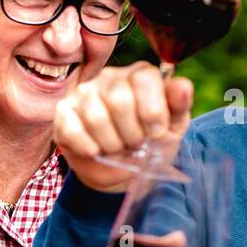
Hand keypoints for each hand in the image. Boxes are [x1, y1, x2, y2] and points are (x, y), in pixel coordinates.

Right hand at [53, 62, 194, 193]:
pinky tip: (97, 151)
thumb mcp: (173, 127)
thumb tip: (182, 87)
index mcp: (139, 75)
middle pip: (119, 100)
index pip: (145, 79)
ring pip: (96, 117)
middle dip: (132, 133)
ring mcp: (83, 93)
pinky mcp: (64, 113)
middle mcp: (110, 77)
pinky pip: (73, 130)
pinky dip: (89, 148)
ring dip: (112, 144)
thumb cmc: (150, 143)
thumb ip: (179, 106)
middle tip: (136, 144)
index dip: (153, 112)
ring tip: (118, 148)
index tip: (157, 132)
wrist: (122, 171)